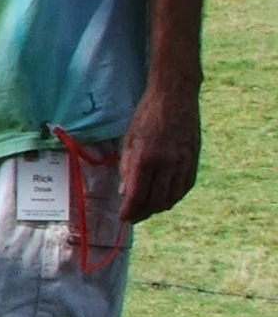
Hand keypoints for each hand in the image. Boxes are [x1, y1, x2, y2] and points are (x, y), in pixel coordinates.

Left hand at [120, 83, 200, 222]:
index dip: (130, 211)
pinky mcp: (194, 161)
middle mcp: (166, 164)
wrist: (175, 97)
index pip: (137, 195)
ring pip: (172, 197)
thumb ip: (126, 168)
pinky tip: (165, 199)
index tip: (123, 218)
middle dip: (142, 213)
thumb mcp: (128, 140)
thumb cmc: (146, 116)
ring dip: (158, 208)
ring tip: (146, 210)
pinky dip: (174, 197)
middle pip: (155, 201)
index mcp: (145, 158)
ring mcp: (183, 163)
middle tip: (133, 216)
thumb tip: (125, 193)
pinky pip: (184, 187)